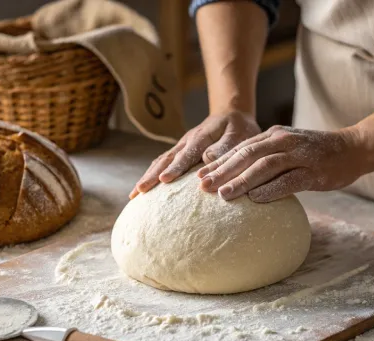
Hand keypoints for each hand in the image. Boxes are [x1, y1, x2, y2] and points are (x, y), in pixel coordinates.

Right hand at [129, 111, 260, 198]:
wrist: (231, 113)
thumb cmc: (238, 127)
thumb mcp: (239, 133)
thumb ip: (225, 146)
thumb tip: (207, 159)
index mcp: (201, 137)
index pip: (186, 154)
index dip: (175, 167)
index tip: (163, 180)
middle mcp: (186, 141)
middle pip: (166, 159)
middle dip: (152, 175)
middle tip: (139, 191)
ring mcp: (180, 146)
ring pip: (160, 161)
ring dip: (147, 176)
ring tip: (135, 194)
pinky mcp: (179, 151)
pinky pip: (162, 163)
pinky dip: (151, 174)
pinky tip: (143, 188)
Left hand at [197, 125, 364, 202]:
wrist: (353, 148)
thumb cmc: (315, 153)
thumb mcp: (287, 149)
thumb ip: (265, 159)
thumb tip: (237, 178)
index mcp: (274, 136)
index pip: (240, 149)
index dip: (218, 163)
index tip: (198, 176)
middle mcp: (283, 141)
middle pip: (247, 155)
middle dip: (222, 171)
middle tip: (202, 187)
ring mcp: (299, 155)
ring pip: (264, 166)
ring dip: (242, 181)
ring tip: (223, 195)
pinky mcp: (313, 171)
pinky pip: (289, 181)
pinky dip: (270, 190)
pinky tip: (255, 200)